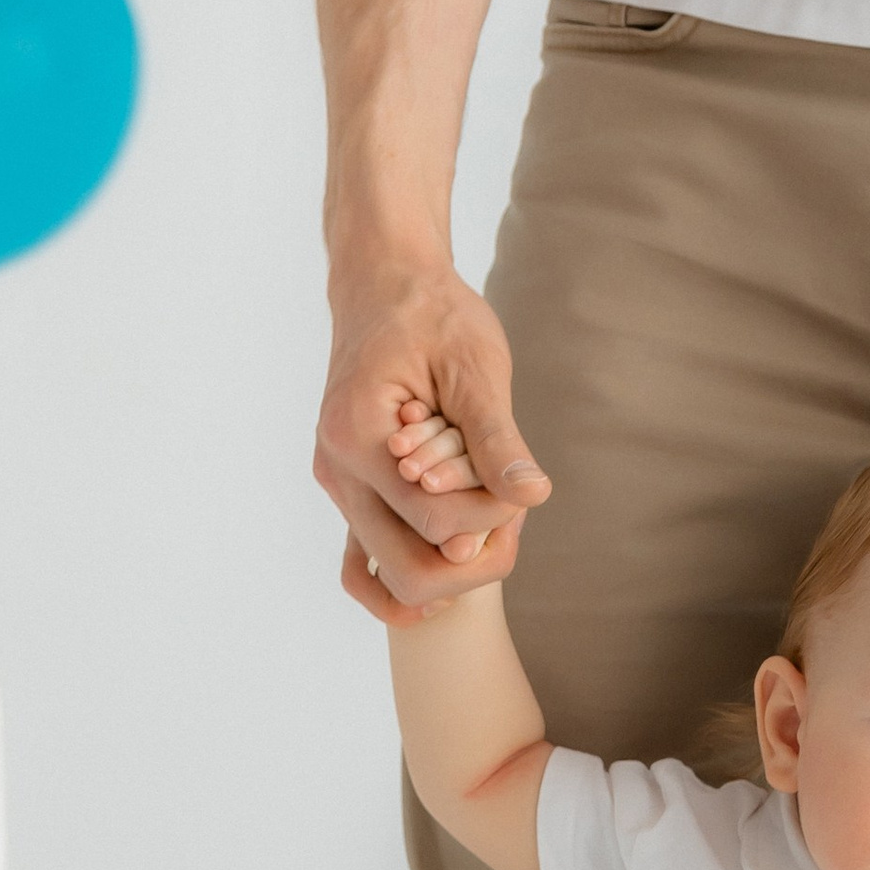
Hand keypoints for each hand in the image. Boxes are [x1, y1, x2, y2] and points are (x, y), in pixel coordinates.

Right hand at [316, 263, 549, 629]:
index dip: (493, 516)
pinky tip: (457, 565)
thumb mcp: (475, 366)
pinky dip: (410, 581)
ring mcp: (339, 489)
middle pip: (411, 571)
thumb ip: (496, 437)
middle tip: (514, 516)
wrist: (385, 287)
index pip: (437, 522)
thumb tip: (533, 495)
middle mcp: (336, 472)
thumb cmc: (434, 316)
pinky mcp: (350, 495)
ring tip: (492, 524)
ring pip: (391, 579)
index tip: (521, 484)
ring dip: (452, 567)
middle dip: (476, 558)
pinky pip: (365, 570)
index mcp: (357, 436)